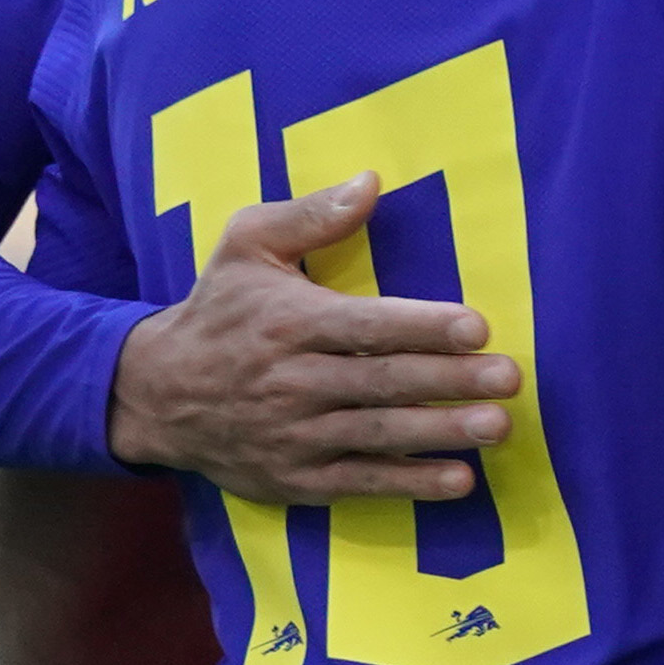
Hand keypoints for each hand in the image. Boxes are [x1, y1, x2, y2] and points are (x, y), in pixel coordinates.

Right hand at [107, 174, 518, 503]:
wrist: (154, 395)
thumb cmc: (218, 311)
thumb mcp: (245, 246)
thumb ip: (310, 214)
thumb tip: (371, 180)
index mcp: (289, 322)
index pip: (366, 326)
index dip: (422, 327)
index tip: (478, 327)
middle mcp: (293, 381)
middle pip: (382, 382)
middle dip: (449, 381)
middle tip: (509, 378)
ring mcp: (295, 435)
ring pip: (379, 434)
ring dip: (442, 433)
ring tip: (498, 426)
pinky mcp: (295, 478)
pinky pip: (360, 483)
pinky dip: (409, 484)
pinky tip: (459, 480)